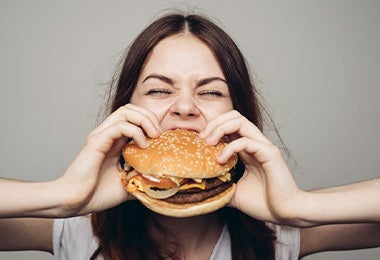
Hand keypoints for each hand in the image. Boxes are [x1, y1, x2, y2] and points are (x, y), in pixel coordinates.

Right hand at [55, 104, 161, 215]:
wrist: (74, 203)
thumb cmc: (97, 194)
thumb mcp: (128, 184)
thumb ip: (141, 178)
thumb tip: (160, 180)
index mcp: (114, 141)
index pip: (134, 117)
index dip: (151, 122)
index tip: (163, 138)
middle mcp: (107, 134)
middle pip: (131, 109)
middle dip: (150, 117)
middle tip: (160, 134)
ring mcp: (101, 136)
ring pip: (126, 111)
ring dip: (145, 120)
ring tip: (154, 136)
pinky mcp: (97, 141)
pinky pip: (119, 126)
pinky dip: (135, 132)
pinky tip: (142, 146)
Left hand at [200, 110, 304, 224]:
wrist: (285, 213)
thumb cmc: (263, 203)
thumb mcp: (234, 192)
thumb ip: (221, 185)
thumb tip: (201, 188)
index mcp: (247, 149)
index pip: (229, 125)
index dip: (212, 128)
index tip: (198, 142)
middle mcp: (256, 143)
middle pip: (234, 116)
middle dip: (214, 123)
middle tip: (201, 139)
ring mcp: (263, 146)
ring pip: (240, 121)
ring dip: (220, 128)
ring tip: (208, 143)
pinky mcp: (269, 153)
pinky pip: (246, 141)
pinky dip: (230, 147)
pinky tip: (221, 160)